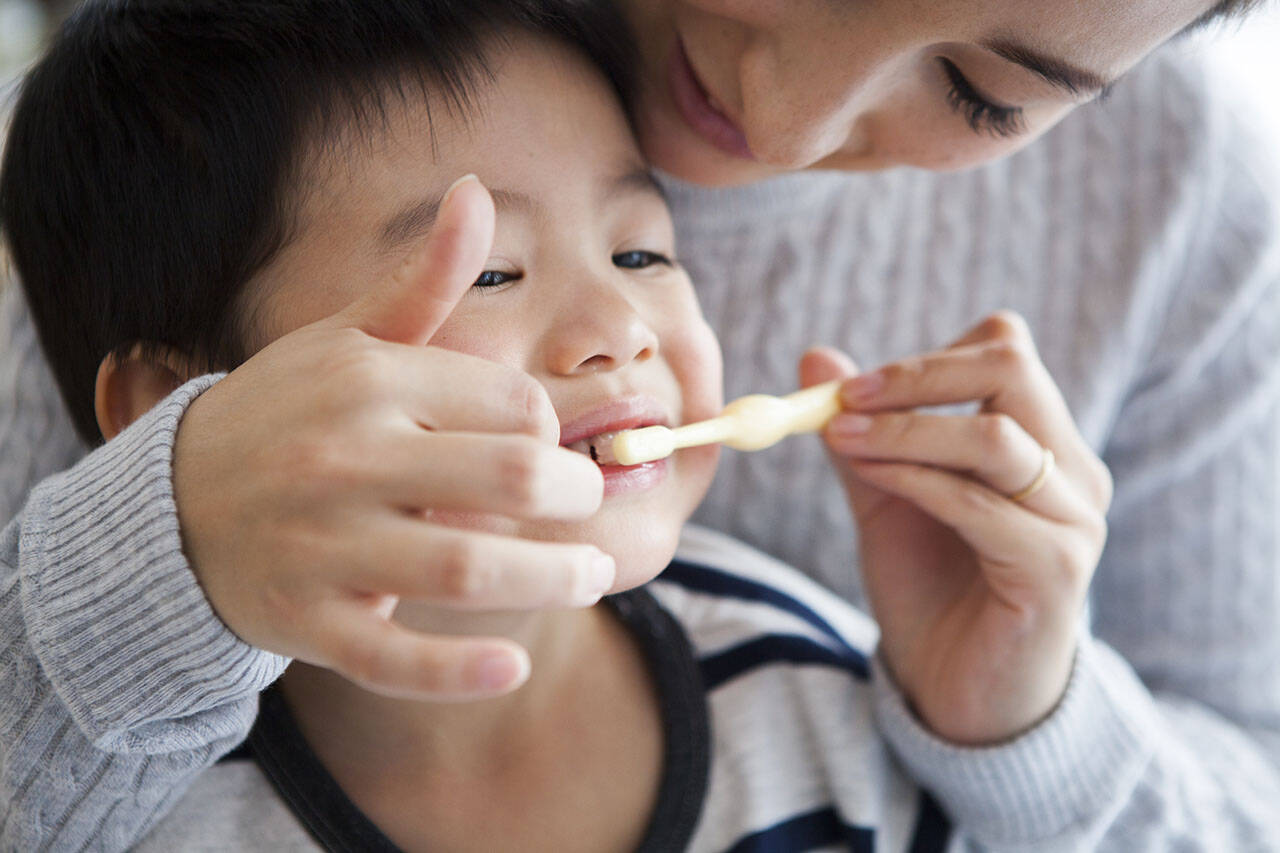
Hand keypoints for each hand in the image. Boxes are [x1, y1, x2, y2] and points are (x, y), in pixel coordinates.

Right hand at [173, 176, 611, 701]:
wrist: (170, 508)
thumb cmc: (287, 414)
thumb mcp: (347, 339)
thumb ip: (422, 280)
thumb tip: (474, 188)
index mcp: (367, 379)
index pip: (512, 404)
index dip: (552, 431)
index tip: (551, 448)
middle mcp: (345, 456)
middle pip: (510, 477)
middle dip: (577, 497)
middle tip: (592, 508)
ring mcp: (322, 544)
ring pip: (468, 567)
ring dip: (553, 578)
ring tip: (590, 577)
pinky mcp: (306, 620)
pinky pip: (393, 656)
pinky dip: (459, 669)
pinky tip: (512, 665)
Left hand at [802, 311, 1111, 743]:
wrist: (956, 690)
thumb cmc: (929, 588)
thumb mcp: (885, 496)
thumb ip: (859, 430)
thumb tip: (815, 358)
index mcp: (1041, 441)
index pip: (1004, 350)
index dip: (927, 356)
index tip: (850, 385)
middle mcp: (1071, 470)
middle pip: (1012, 369)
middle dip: (917, 375)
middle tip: (843, 397)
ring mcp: (1072, 520)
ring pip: (995, 437)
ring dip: (905, 429)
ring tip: (838, 437)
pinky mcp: (1056, 571)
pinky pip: (982, 506)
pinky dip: (916, 480)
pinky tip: (869, 476)